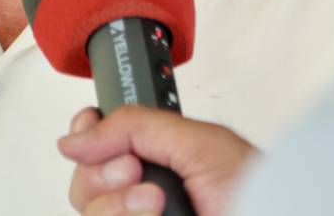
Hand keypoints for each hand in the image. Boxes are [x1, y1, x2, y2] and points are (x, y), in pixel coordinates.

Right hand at [60, 105, 258, 215]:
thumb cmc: (255, 191)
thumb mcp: (198, 141)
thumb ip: (137, 126)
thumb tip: (78, 136)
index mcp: (155, 155)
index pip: (96, 143)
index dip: (87, 134)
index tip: (90, 132)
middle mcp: (140, 191)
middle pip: (83, 182)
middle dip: (106, 174)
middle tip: (139, 173)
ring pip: (90, 212)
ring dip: (118, 207)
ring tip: (157, 205)